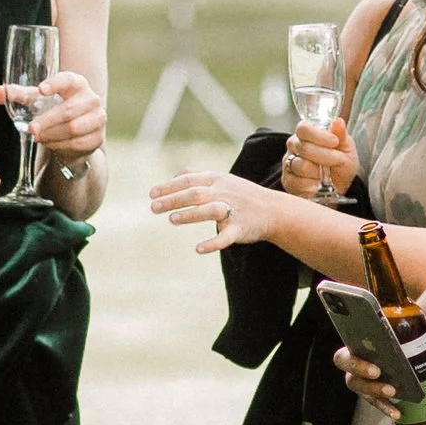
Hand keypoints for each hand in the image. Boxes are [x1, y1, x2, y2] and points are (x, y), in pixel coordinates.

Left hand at [0, 69, 104, 171]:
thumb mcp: (35, 101)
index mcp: (76, 83)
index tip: (41, 89)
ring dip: (52, 134)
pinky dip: (60, 145)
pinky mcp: (98, 137)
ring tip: (38, 137)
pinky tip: (51, 144)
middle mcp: (91, 98)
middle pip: (67, 110)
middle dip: (47, 121)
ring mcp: (98, 118)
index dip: (55, 84)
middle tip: (30, 129)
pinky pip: (77, 143)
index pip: (67, 80)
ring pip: (73, 128)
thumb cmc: (53, 109)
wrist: (75, 134)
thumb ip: (15, 95)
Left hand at [149, 168, 282, 253]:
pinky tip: (199, 249)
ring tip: (171, 219)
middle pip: (194, 194)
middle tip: (153, 208)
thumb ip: (199, 177)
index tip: (152, 194)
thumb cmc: (242, 196)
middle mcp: (223, 193)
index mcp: (216, 180)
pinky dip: (213, 243)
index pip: (188, 180)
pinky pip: (225, 236)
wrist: (274, 211)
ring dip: (190, 215)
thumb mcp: (222, 180)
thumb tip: (175, 175)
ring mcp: (232, 210)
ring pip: (209, 211)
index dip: (169, 186)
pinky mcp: (240, 228)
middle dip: (172, 200)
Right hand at [279, 117, 356, 200]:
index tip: (334, 142)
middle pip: (304, 147)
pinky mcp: (288, 181)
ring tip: (327, 174)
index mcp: (306, 134)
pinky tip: (319, 183)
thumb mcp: (347, 148)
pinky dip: (313, 185)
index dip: (319, 135)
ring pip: (302, 166)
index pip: (304, 129)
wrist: (339, 187)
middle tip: (338, 160)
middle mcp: (294, 147)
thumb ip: (341, 135)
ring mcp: (289, 164)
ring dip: (320, 172)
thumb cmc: (341, 165)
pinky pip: (299, 183)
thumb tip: (338, 122)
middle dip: (325, 155)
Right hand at [338, 306, 425, 416]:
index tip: (375, 367)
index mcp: (360, 345)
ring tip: (394, 392)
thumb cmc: (412, 327)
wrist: (416, 338)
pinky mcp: (376, 391)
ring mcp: (365, 379)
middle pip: (349, 374)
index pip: (343, 355)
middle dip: (362, 375)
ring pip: (361, 389)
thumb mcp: (424, 323)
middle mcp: (358, 363)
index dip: (354, 363)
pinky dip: (386, 408)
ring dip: (375, 392)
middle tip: (379, 374)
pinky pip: (376, 402)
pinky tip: (398, 413)